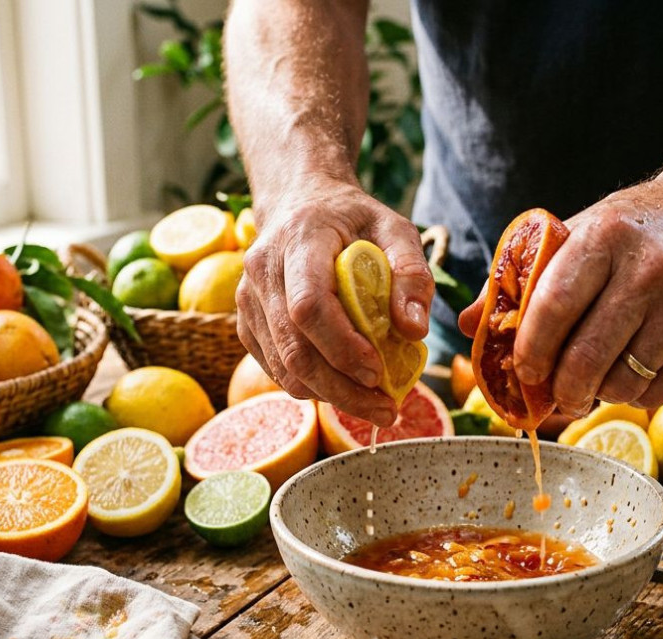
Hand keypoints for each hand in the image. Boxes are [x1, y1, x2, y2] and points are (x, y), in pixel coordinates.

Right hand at [237, 178, 432, 426]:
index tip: (378, 373)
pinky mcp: (247, 324)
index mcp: (299, 241)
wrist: (301, 205)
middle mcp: (262, 271)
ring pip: (284, 367)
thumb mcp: (395, 228)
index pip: (308, 306)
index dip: (342, 347)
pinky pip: (277, 370)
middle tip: (387, 409)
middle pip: (295, 348)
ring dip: (331, 395)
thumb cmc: (353, 220)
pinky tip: (346, 388)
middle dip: (342, 388)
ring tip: (374, 404)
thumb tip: (415, 331)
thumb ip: (412, 272)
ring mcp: (247, 300)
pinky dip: (313, 388)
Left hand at [459, 179, 662, 414]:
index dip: (531, 348)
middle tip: (554, 397)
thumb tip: (467, 325)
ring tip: (591, 384)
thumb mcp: (575, 234)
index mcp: (604, 238)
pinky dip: (634, 397)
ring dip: (599, 396)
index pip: (555, 306)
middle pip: (588, 356)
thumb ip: (521, 279)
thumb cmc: (629, 230)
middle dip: (562, 390)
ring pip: (624, 381)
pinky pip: (658, 391)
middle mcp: (648, 269)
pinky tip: (627, 377)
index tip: (522, 370)